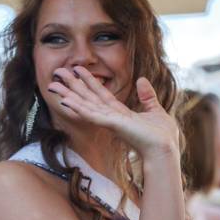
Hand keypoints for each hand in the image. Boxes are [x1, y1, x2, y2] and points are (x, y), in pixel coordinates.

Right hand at [48, 66, 178, 159]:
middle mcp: (111, 117)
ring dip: (69, 95)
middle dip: (73, 85)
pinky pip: (91, 115)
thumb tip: (141, 80)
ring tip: (54, 86)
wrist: (165, 150)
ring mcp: (109, 121)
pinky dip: (78, 108)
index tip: (78, 69)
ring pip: (85, 105)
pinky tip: (66, 101)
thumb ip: (147, 96)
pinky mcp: (112, 125)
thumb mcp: (155, 110)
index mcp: (120, 113)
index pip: (100, 95)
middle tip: (58, 72)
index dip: (89, 81)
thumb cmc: (162, 136)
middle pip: (88, 98)